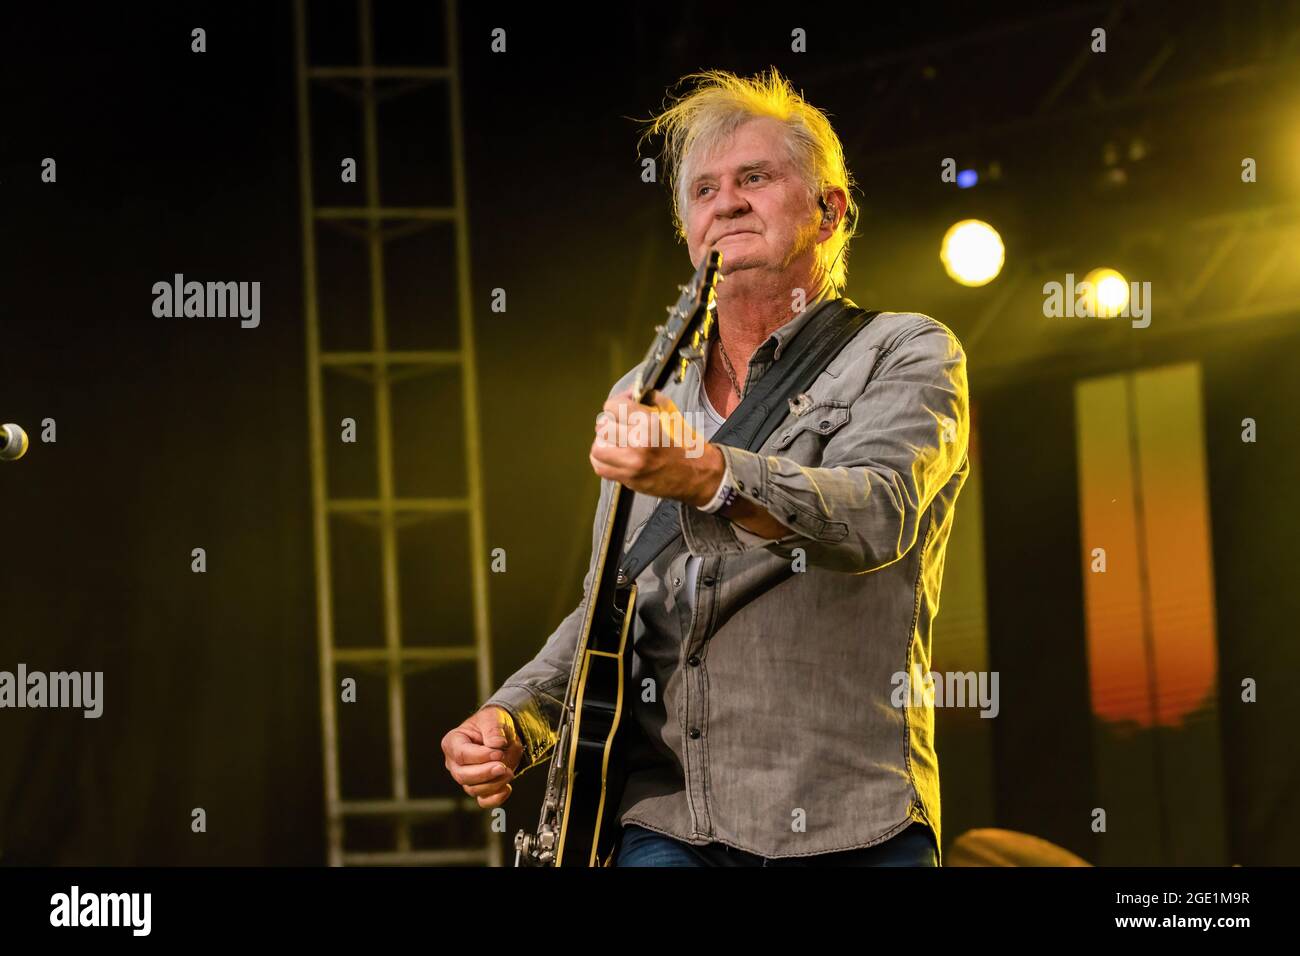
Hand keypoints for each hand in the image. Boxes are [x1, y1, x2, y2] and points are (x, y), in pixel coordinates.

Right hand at [442, 706, 523, 808]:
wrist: (502, 735)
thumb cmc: (492, 724)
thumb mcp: (493, 718)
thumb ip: (493, 729)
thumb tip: (496, 745)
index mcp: (452, 742)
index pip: (461, 755)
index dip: (480, 756)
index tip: (498, 753)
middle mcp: (454, 763)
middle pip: (463, 776)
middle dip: (485, 773)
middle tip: (503, 766)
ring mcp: (465, 778)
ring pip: (473, 790)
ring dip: (494, 784)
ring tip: (509, 771)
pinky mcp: (478, 789)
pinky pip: (483, 801)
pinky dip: (496, 798)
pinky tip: (508, 788)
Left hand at [589, 388, 724, 505]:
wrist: (697, 474)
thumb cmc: (685, 443)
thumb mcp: (671, 413)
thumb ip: (649, 399)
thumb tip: (630, 393)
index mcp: (649, 424)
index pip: (612, 407)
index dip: (616, 404)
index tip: (622, 407)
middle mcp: (638, 444)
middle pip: (602, 427)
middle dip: (610, 423)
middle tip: (618, 425)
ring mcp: (632, 465)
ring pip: (597, 448)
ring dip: (604, 443)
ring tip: (615, 442)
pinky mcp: (629, 479)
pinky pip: (600, 467)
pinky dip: (602, 460)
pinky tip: (613, 455)